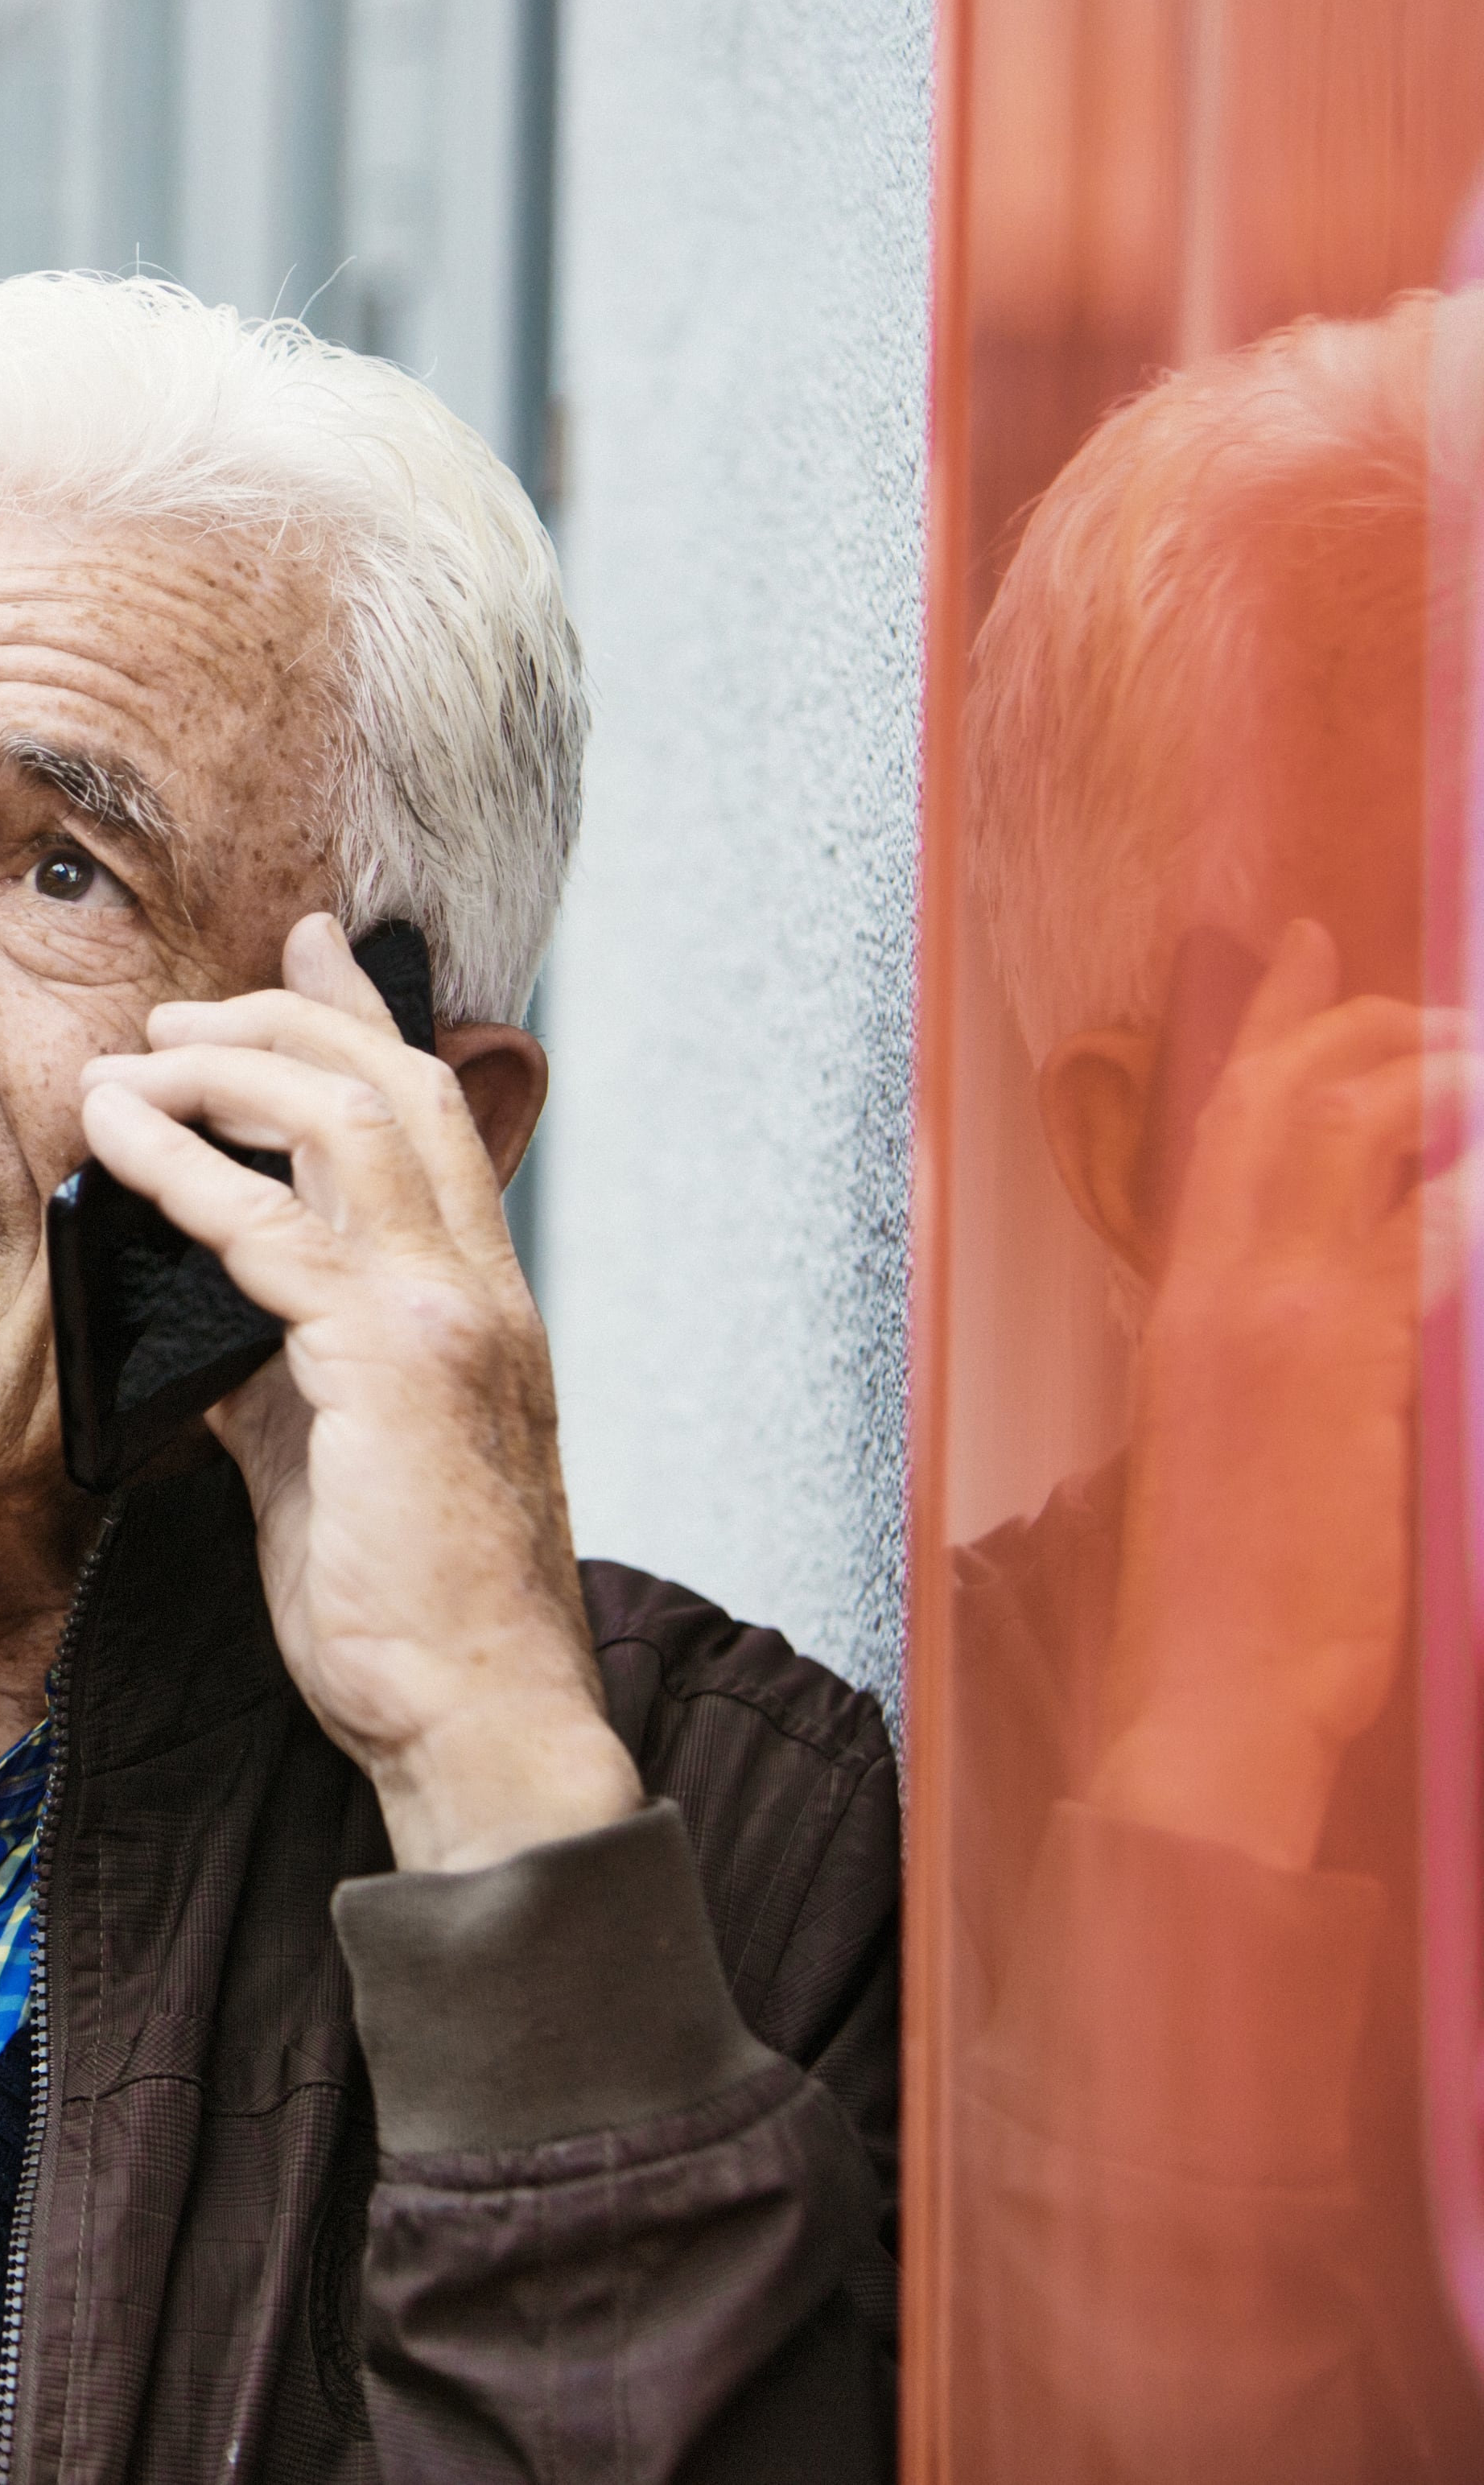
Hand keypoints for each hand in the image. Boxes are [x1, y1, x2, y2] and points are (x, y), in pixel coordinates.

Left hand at [78, 913, 636, 1872]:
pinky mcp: (390, 1364)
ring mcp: (445, 1316)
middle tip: (176, 1011)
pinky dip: (186, 1165)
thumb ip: (275, 1365)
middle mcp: (478, 1286)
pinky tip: (120, 1138)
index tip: (308, 947)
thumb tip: (189, 1316)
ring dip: (228, 1070)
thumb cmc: (404, 1605)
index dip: (365, 1016)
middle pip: (395, 1085)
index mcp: (476, 1299)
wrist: (473, 1715)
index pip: (431, 1111)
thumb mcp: (327, 1454)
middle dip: (281, 1021)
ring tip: (137, 1059)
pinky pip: (272, 1227)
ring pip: (346, 1122)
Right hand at [1091, 920, 1475, 1869]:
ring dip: (1448, 1076)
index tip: (1307, 941)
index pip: (1224, 1113)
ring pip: (1359, 1124)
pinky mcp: (1350, 1363)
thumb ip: (1278, 1345)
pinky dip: (1480, 1181)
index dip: (1272, 1012)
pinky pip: (1432, 1228)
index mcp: (1185, 1302)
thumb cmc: (1231, 1598)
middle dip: (1387, 1021)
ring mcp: (1281, 1317)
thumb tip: (1352, 1281)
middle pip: (1296, 1089)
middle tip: (1468, 1016)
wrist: (1207, 1698)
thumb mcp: (1238, 1442)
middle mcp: (1220, 1287)